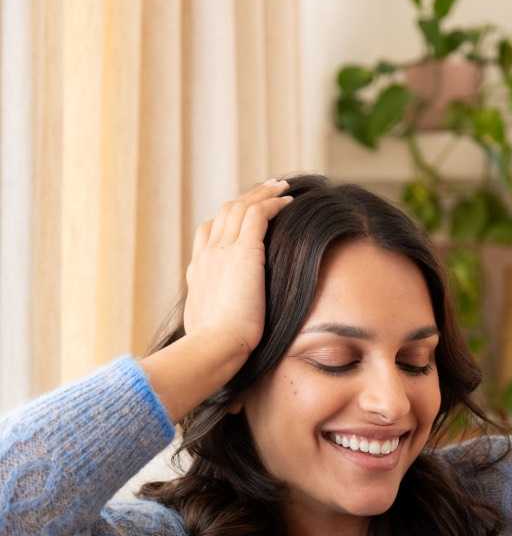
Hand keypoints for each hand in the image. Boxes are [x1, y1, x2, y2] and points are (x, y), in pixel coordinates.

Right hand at [183, 178, 293, 371]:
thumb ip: (212, 315)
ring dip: (262, 194)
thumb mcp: (208, 327)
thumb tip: (216, 325)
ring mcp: (223, 250)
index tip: (244, 217)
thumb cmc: (214, 348)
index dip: (227, 220)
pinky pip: (258, 214)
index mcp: (199, 270)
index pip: (209, 232)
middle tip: (267, 191)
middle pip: (225, 212)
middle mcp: (208, 254)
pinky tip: (289, 202)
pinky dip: (272, 204)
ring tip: (282, 188)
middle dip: (246, 198)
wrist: (213, 346)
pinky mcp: (242, 252)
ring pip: (240, 207)